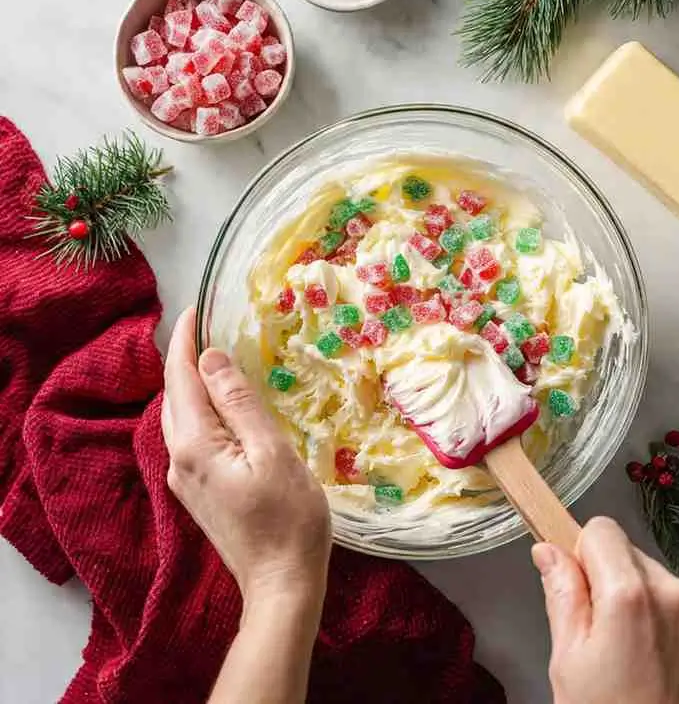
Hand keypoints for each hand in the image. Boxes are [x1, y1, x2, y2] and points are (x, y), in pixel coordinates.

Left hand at [162, 308, 331, 609]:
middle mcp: (179, 459)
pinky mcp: (198, 491)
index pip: (181, 379)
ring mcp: (185, 479)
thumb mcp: (271, 451)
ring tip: (214, 358)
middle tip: (206, 326)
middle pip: (174, 396)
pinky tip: (221, 407)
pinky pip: (191, 436)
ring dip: (192, 384)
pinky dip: (201, 409)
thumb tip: (212, 357)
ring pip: (180, 417)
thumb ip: (239, 402)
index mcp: (194, 444)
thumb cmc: (288, 517)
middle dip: (185, 358)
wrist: (281, 583)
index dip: (186, 341)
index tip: (194, 309)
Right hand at [533, 517, 678, 703]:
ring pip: (655, 578)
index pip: (600, 529)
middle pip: (628, 553)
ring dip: (639, 600)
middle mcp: (675, 591)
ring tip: (632, 657)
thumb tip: (547, 550)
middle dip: (609, 581)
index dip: (581, 555)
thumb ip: (561, 595)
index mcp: (631, 594)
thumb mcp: (569, 661)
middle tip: (600, 636)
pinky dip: (667, 620)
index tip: (576, 588)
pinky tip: (659, 663)